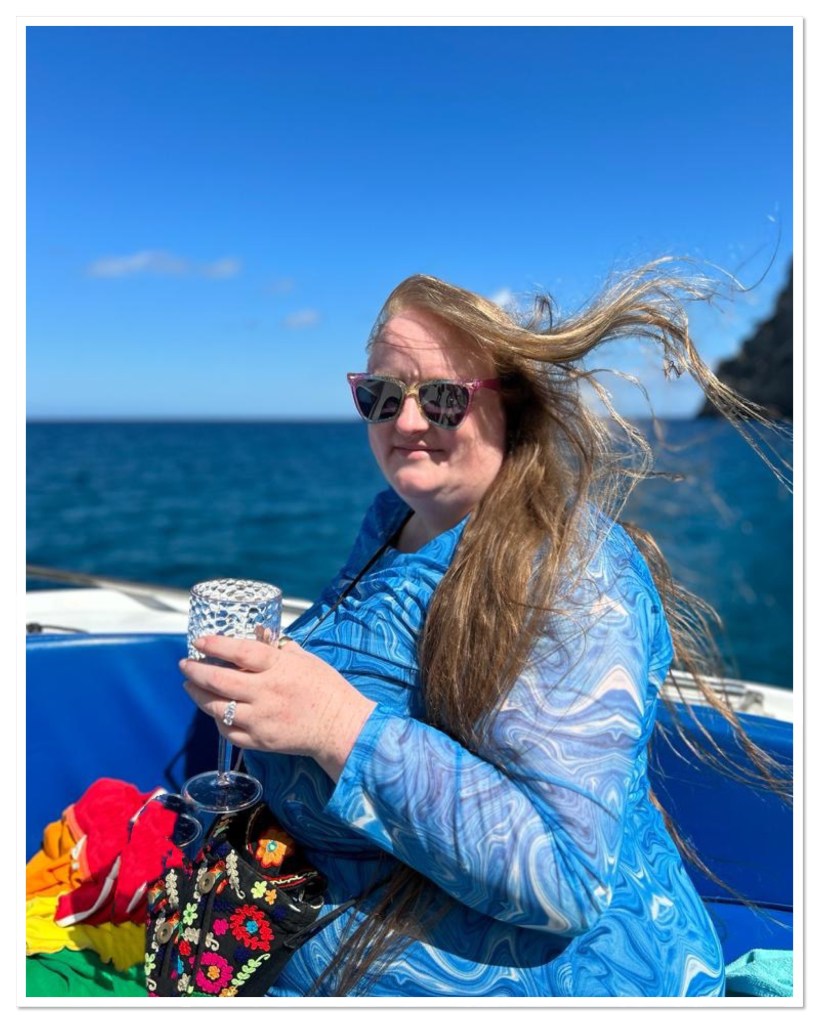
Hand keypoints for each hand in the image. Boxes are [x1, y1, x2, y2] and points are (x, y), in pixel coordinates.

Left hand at [179, 634, 375, 781]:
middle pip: (219, 680)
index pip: (240, 651)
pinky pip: (227, 731)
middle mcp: (266, 693)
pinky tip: (212, 709)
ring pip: (216, 707)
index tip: (199, 641)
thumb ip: (279, 649)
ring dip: (197, 694)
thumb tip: (259, 636)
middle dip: (196, 670)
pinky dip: (215, 719)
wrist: (341, 727)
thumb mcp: (306, 659)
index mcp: (280, 668)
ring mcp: (261, 719)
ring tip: (190, 685)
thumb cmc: (327, 689)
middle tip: (185, 664)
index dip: (216, 645)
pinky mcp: (259, 741)